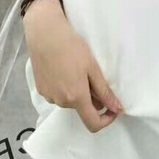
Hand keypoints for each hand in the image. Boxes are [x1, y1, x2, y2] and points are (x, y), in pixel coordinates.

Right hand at [24, 0, 124, 133]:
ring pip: (70, 101)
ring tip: (77, 69)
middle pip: (82, 109)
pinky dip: (65, 88)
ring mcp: (49, 96)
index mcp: (76, 97)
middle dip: (92, 99)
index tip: (112, 107)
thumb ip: (104, 92)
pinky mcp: (41, 89)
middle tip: (93, 75)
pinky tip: (65, 69)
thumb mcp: (93, 68)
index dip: (106, 119)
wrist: (45, 34)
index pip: (93, 124)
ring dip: (78, 92)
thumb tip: (118, 108)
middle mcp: (61, 101)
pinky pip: (58, 95)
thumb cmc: (71, 47)